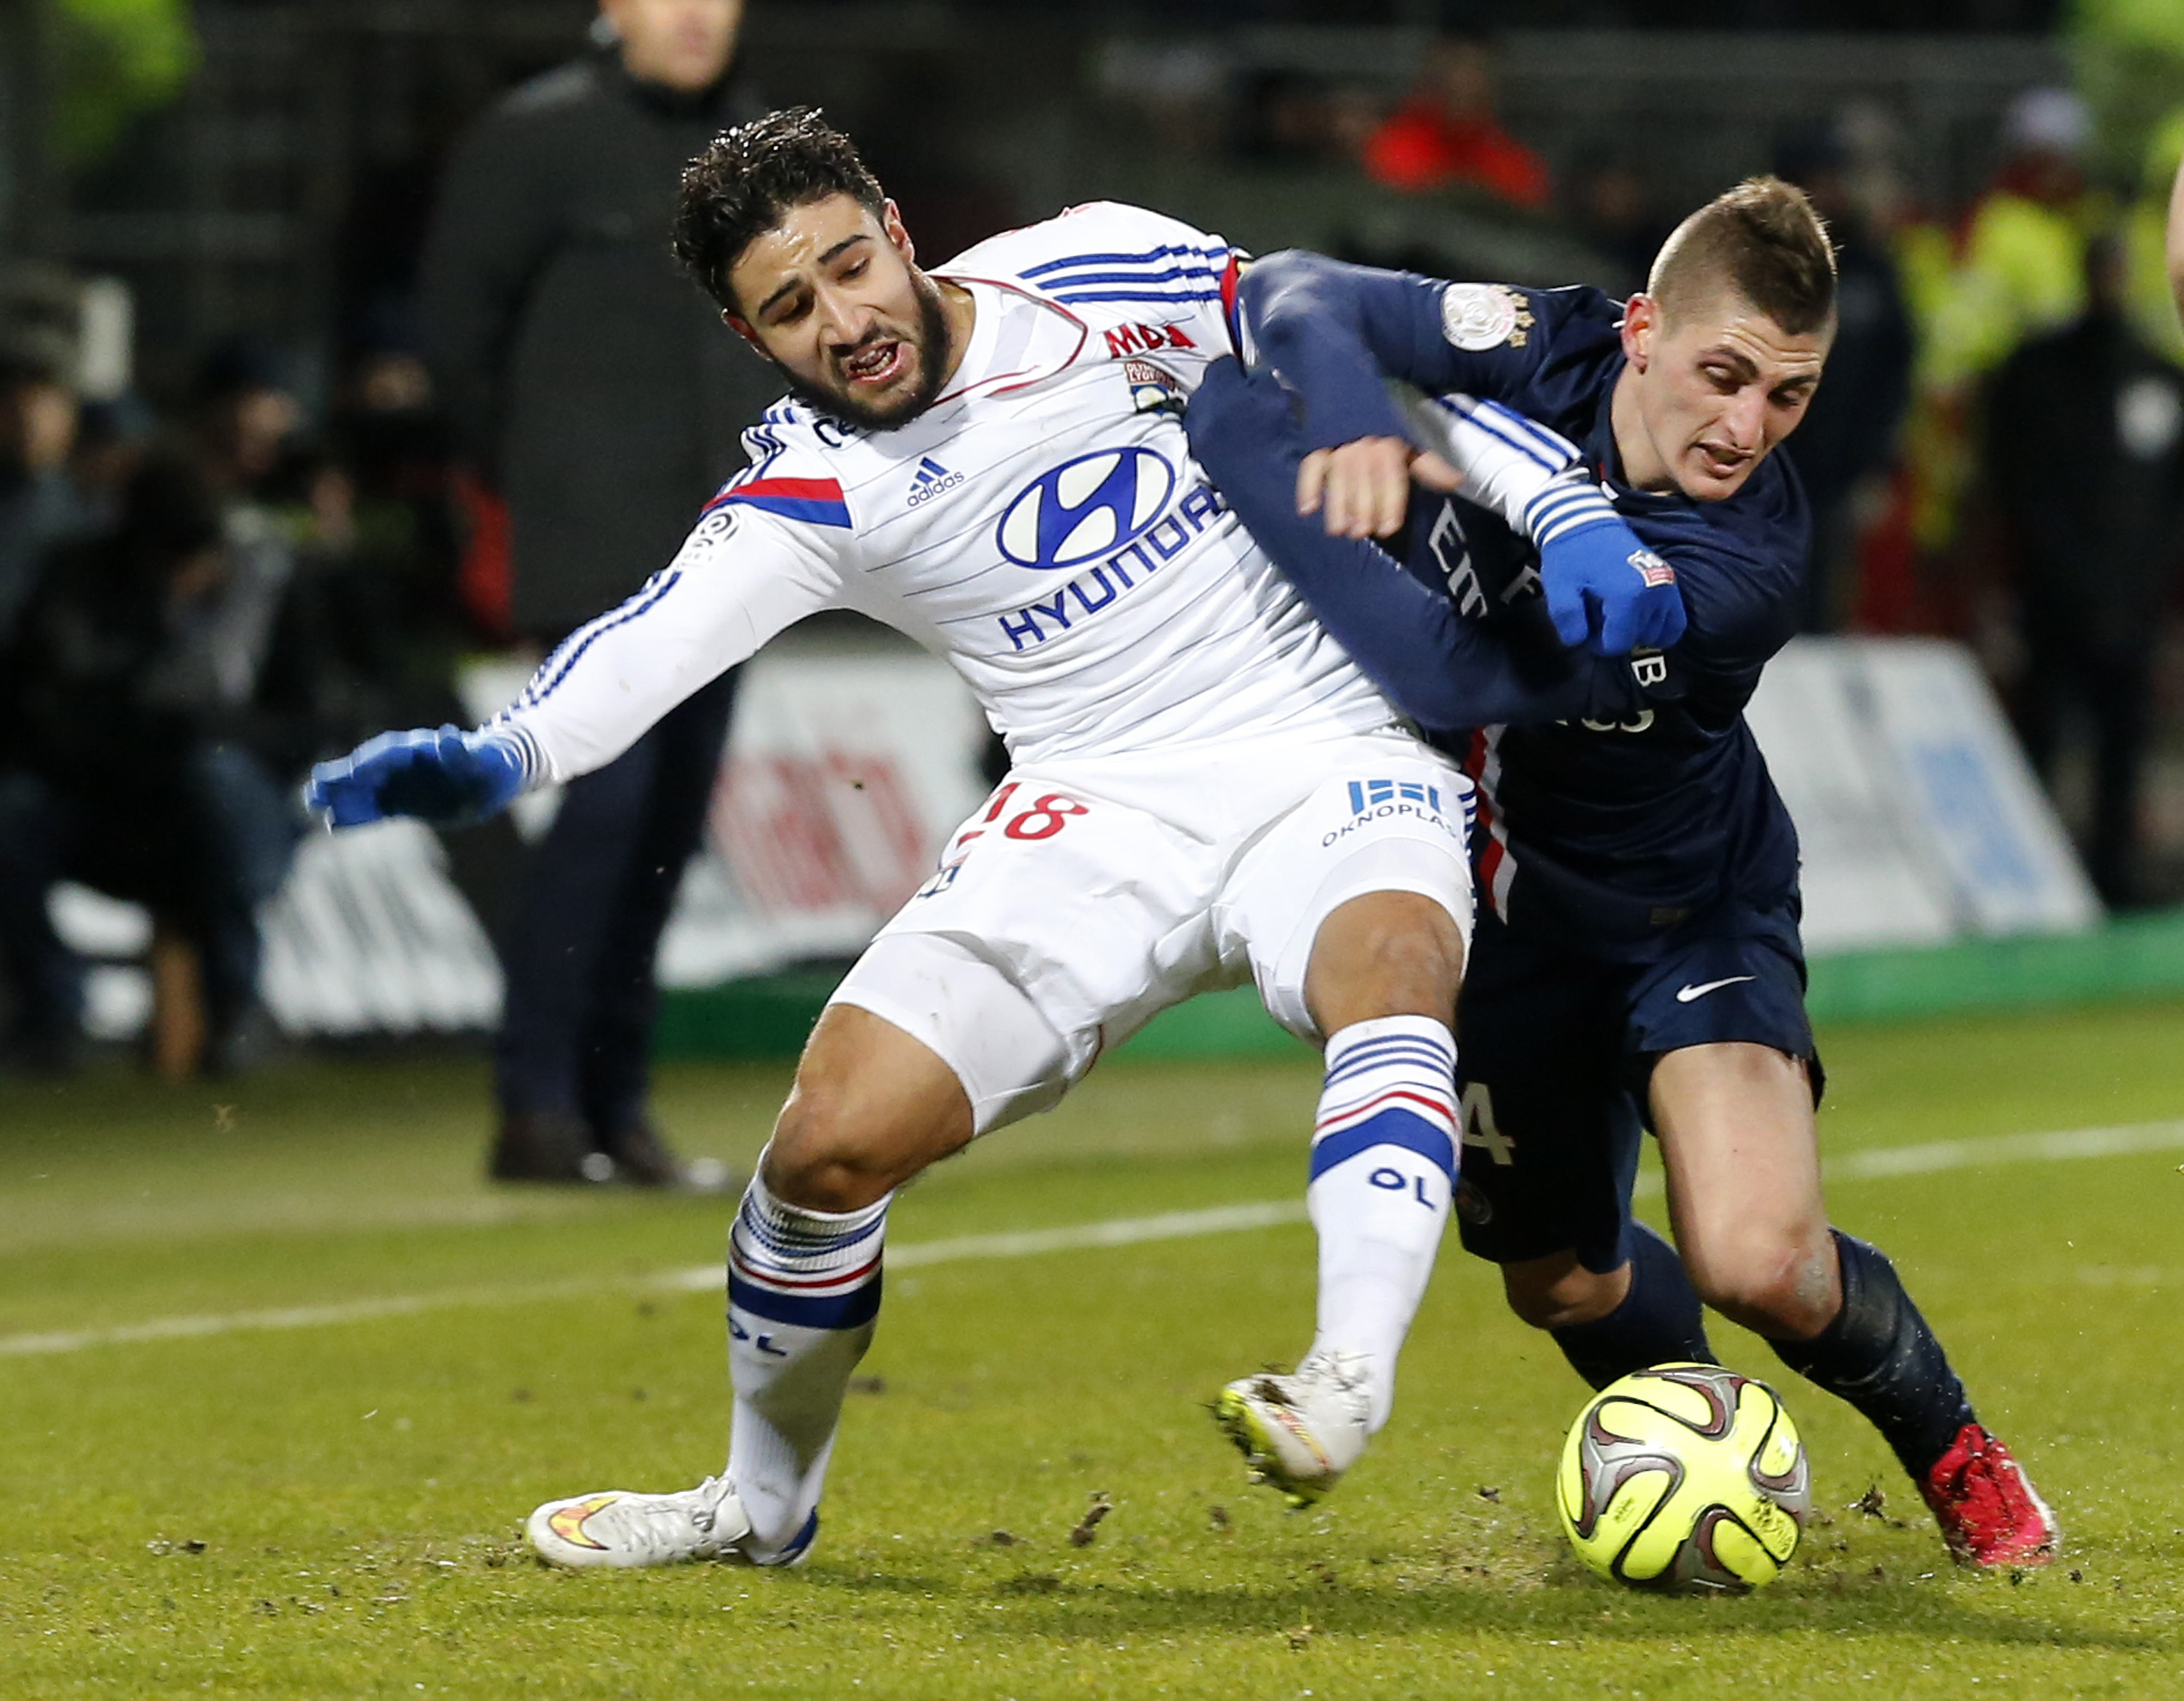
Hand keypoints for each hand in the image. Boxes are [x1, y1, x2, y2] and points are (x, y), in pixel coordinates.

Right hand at [303, 725, 524, 828]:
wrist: (491, 779)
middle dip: (344, 776)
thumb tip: (448, 735)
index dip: (373, 762)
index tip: (354, 772)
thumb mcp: (483, 763)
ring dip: (339, 793)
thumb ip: (461, 754)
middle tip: (316, 787)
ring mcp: (397, 781)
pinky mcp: (396, 801)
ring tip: (311, 800)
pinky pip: (372, 808)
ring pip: (363, 786)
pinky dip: (354, 814)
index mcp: (423, 750)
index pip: (392, 753)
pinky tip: (332, 823)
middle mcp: (404, 763)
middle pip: (368, 766)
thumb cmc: (489, 768)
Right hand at [1297, 437, 1462, 539]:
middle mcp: (1364, 446)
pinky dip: (1307, 487)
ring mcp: (1338, 446)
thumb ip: (1429, 466)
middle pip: (1364, 480)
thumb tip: (1458, 482)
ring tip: (1337, 530)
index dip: (1391, 503)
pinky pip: (1311, 466)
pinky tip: (1307, 510)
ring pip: (1338, 477)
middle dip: (1362, 507)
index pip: (1391, 477)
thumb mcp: (1408, 444)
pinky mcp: (1316, 445)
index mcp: (1389, 446)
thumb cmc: (1381, 427)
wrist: (1348, 388)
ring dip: (1337, 504)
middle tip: (1361, 533)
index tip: (1389, 528)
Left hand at [1535, 519, 1685, 654]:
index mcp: (1628, 597)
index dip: (1597, 643)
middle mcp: (1654, 593)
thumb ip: (1568, 621)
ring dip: (1635, 630)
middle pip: (1636, 638)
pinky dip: (1658, 626)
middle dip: (1615, 634)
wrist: (1585, 520)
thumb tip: (1580, 641)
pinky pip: (1675, 621)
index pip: (1617, 643)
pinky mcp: (1671, 581)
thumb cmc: (1571, 555)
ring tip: (1615, 613)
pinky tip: (1637, 617)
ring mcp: (1667, 586)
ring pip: (1656, 633)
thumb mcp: (1559, 590)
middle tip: (1597, 616)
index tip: (1585, 627)